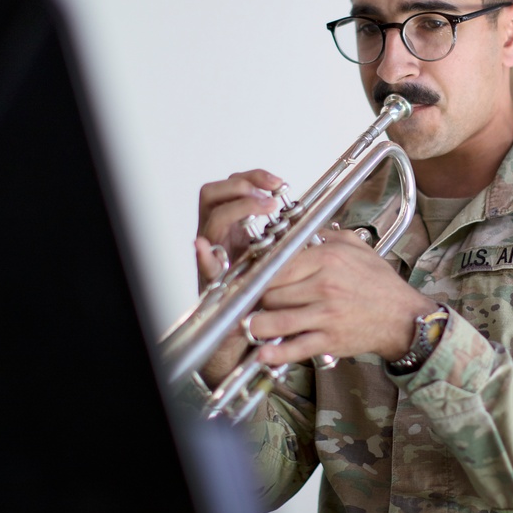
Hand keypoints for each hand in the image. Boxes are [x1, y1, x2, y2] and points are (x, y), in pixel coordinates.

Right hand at [193, 169, 282, 387]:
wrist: (243, 335)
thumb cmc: (264, 297)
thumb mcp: (280, 262)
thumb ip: (287, 240)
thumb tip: (308, 218)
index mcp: (235, 229)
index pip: (234, 187)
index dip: (253, 178)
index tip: (279, 182)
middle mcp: (219, 238)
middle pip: (214, 194)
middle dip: (241, 186)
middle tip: (268, 193)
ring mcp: (211, 256)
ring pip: (212, 220)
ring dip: (236, 208)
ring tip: (263, 208)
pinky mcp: (209, 281)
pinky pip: (204, 265)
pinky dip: (204, 256)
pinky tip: (207, 248)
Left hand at [244, 229, 439, 367]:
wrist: (404, 317)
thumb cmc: (381, 284)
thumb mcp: (358, 248)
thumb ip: (329, 235)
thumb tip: (304, 229)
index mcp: (327, 259)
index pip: (279, 265)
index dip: (260, 273)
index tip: (251, 278)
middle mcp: (325, 286)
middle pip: (273, 292)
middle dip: (258, 299)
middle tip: (249, 302)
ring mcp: (326, 315)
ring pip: (278, 319)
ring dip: (257, 325)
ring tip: (248, 325)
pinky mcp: (330, 339)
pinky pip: (297, 346)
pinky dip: (277, 352)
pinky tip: (263, 353)